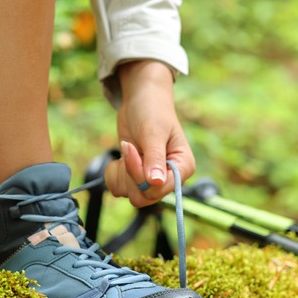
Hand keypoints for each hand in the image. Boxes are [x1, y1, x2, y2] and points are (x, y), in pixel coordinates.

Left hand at [104, 60, 195, 206]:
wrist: (141, 101)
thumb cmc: (152, 111)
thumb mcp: (153, 132)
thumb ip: (154, 158)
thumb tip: (155, 182)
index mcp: (183, 167)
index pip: (158, 189)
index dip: (139, 175)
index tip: (131, 149)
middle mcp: (170, 178)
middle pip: (144, 196)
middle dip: (130, 174)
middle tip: (129, 148)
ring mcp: (152, 180)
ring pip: (130, 195)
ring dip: (122, 174)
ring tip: (127, 149)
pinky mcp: (137, 178)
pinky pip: (120, 190)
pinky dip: (114, 175)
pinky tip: (119, 158)